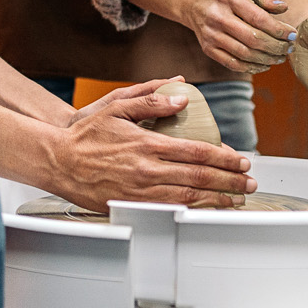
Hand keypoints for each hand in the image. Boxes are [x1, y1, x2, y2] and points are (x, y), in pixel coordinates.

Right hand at [49, 79, 255, 211]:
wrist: (58, 161)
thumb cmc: (86, 135)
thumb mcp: (117, 106)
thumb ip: (151, 100)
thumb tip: (182, 95)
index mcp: (147, 144)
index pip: (197, 152)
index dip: (224, 158)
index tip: (241, 160)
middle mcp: (147, 170)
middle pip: (199, 178)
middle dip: (229, 181)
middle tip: (248, 182)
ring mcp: (140, 192)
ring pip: (188, 198)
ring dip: (217, 199)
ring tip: (236, 199)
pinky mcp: (132, 206)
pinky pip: (170, 211)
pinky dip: (192, 211)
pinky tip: (205, 209)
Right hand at [180, 0, 297, 73]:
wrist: (194, 3)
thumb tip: (284, 8)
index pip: (258, 18)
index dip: (279, 30)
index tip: (293, 34)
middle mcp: (218, 18)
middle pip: (253, 39)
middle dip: (276, 47)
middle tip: (289, 48)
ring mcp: (211, 36)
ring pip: (244, 54)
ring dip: (267, 59)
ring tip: (281, 57)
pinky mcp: (208, 49)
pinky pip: (233, 64)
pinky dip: (252, 67)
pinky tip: (265, 64)